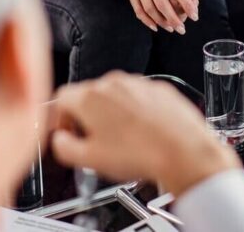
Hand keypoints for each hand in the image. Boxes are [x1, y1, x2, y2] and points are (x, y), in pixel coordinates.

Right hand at [50, 72, 240, 196]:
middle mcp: (113, 83)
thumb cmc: (140, 154)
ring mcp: (138, 83)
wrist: (184, 151)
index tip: (65, 133)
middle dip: (85, 117)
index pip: (61, 98)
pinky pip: (138, 97)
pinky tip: (141, 135)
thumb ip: (63, 147)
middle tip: (91, 141)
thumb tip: (60, 140)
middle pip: (87, 95)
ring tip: (120, 142)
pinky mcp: (159, 89)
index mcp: (89, 97)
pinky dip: (135, 112)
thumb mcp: (89, 160)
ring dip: (111, 114)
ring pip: (114, 96)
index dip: (59, 119)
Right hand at [118, 0, 198, 33]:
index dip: (187, 5)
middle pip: (161, 3)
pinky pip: (138, 9)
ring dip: (161, 22)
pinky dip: (146, 21)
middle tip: (182, 30)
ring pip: (149, 9)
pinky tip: (156, 27)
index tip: (195, 17)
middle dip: (173, 19)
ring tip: (171, 28)